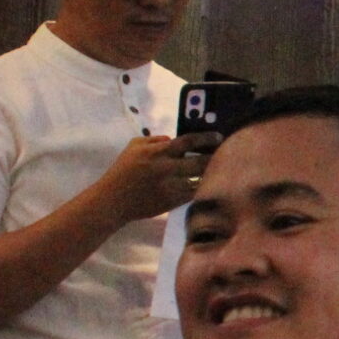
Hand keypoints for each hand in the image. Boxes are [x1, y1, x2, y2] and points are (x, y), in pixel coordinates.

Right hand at [90, 133, 221, 225]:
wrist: (113, 200)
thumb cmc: (122, 170)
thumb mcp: (134, 147)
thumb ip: (154, 139)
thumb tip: (172, 138)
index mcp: (157, 151)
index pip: (188, 141)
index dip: (206, 138)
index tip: (219, 137)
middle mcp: (166, 167)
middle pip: (200, 161)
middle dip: (215, 157)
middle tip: (225, 155)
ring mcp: (171, 186)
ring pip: (200, 178)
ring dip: (210, 174)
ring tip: (219, 169)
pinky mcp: (173, 201)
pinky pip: (194, 192)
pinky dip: (201, 188)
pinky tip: (207, 184)